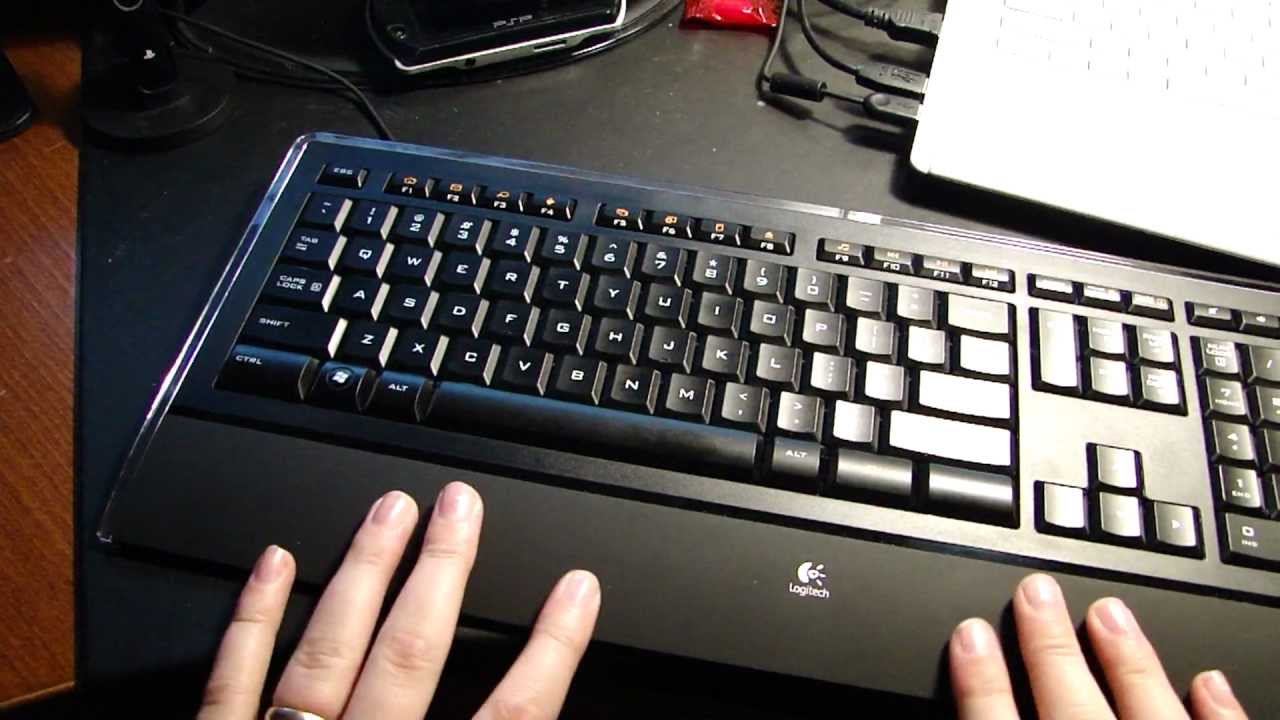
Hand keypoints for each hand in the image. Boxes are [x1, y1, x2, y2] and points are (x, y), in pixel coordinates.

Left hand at [198, 482, 601, 719]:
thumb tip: (534, 713)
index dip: (550, 652)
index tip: (576, 592)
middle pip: (413, 657)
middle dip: (443, 573)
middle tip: (462, 506)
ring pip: (330, 651)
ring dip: (366, 571)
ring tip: (393, 509)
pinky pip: (231, 680)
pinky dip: (254, 618)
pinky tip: (276, 560)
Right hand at [949, 573, 1248, 718]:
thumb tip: (963, 713)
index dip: (982, 680)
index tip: (971, 636)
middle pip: (1067, 702)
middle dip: (1048, 644)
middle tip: (1036, 591)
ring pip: (1145, 710)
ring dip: (1127, 658)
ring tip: (1111, 610)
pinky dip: (1217, 713)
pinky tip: (1210, 681)